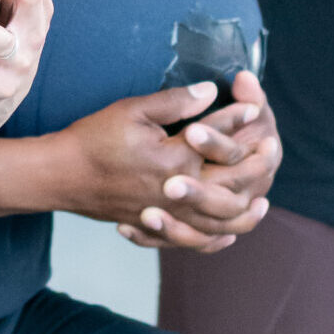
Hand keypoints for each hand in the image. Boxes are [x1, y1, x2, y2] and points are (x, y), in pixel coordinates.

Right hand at [58, 84, 268, 253]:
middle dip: (257, 165)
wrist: (61, 176)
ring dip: (247, 209)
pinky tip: (229, 233)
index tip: (253, 106)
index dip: (239, 119)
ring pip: (221, 221)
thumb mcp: (133, 111)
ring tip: (264, 198)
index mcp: (175, 160)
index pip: (220, 139)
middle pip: (232, 185)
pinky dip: (217, 239)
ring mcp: (168, 214)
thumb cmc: (94, 139)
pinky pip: (195, 242)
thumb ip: (176, 102)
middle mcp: (177, 192)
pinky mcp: (156, 227)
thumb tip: (211, 91)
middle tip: (271, 148)